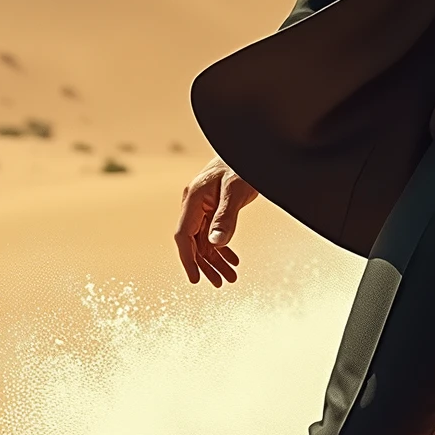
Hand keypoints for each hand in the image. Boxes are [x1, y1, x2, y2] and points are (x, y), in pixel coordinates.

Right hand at [175, 158, 259, 285]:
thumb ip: (225, 218)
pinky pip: (214, 233)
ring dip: (216, 260)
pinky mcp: (215, 208)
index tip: (195, 279)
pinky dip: (223, 248)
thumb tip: (216, 244)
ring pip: (205, 240)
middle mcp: (194, 204)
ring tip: (230, 278)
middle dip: (206, 264)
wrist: (250, 150)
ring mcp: (204, 207)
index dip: (187, 259)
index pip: (184, 235)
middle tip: (220, 283)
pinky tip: (233, 261)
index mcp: (193, 199)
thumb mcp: (236, 191)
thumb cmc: (242, 165)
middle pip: (194, 242)